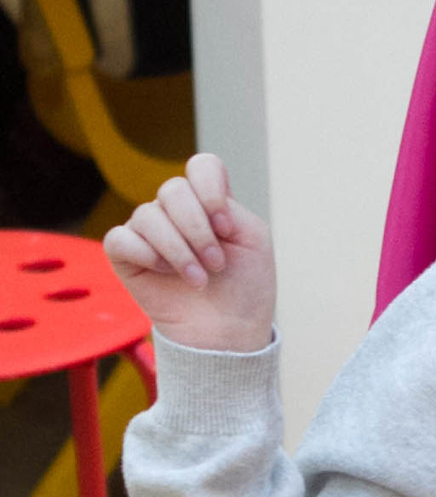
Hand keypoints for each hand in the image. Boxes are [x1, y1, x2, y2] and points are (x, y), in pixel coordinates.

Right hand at [104, 153, 275, 352]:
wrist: (228, 330)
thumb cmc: (245, 287)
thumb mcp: (253, 240)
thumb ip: (227, 207)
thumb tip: (191, 198)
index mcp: (209, 202)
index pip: (202, 166)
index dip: (212, 190)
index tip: (228, 228)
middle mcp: (176, 211)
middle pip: (173, 189)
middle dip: (199, 229)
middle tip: (217, 263)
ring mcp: (148, 231)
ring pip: (148, 215)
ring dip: (179, 250)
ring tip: (199, 279)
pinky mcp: (125, 255)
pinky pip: (121, 238)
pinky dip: (148, 255)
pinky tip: (167, 274)